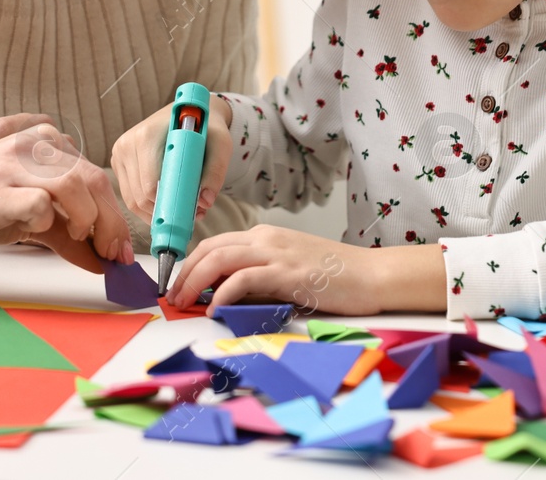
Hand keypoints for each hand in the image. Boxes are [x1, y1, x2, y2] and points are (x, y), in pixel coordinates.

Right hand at [0, 115, 132, 272]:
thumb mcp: (32, 216)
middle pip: (93, 179)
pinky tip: (35, 227)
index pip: (96, 176)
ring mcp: (15, 163)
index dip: (114, 214)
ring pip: (74, 185)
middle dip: (109, 223)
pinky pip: (39, 203)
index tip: (119, 248)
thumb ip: (69, 235)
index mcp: (47, 142)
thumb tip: (102, 261)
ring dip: (86, 219)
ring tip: (77, 236)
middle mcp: (34, 144)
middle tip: (112, 253)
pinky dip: (46, 221)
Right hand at [110, 94, 233, 219]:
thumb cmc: (205, 127)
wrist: (191, 111)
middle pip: (140, 197)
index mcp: (146, 136)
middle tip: (194, 215)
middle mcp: (127, 144)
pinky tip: (170, 204)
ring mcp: (120, 154)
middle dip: (166, 212)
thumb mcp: (220, 144)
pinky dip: (149, 207)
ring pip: (132, 201)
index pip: (150, 186)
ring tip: (185, 213)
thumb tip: (205, 202)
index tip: (192, 214)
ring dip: (157, 213)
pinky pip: (130, 197)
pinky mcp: (120, 163)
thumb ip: (216, 172)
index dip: (170, 205)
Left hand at [164, 224, 409, 316]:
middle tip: (173, 297)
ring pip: (219, 258)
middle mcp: (266, 238)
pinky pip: (243, 279)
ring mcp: (277, 253)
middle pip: (210, 248)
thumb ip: (260, 279)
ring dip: (195, 282)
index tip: (178, 285)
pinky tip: (217, 310)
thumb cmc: (336, 277)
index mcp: (266, 235)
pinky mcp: (287, 272)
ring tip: (185, 304)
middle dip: (184, 273)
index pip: (215, 243)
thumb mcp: (290, 271)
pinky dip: (223, 294)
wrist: (373, 275)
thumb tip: (226, 296)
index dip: (190, 263)